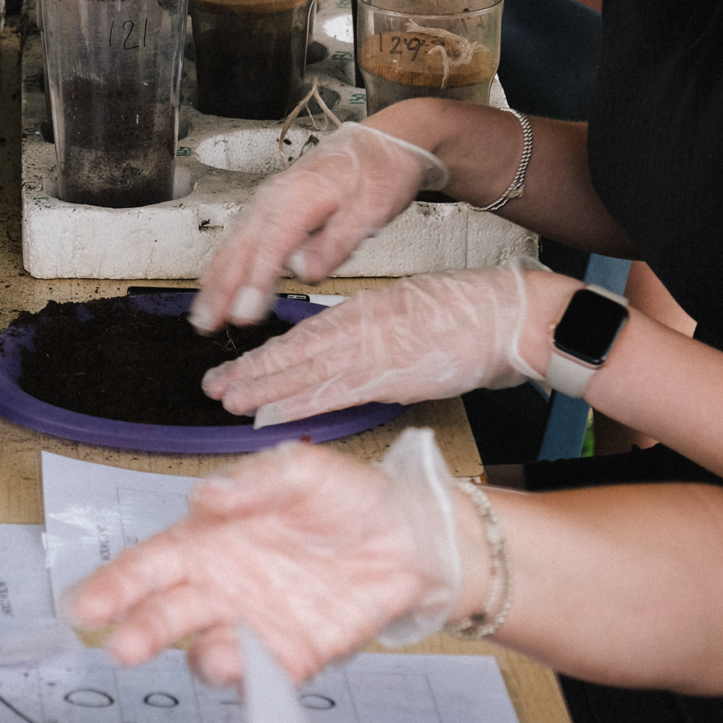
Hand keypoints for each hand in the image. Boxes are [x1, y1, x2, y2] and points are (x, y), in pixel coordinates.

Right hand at [62, 429, 475, 682]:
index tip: (84, 608)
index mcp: (208, 541)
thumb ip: (254, 483)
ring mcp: (257, 626)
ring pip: (214, 652)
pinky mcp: (298, 655)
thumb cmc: (344, 496)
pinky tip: (256, 682)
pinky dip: (259, 686)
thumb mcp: (302, 470)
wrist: (411, 534)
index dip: (114, 587)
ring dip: (207, 659)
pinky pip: (270, 678)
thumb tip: (205, 497)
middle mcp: (221, 589)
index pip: (148, 566)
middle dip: (144, 632)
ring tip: (215, 658)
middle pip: (168, 616)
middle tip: (125, 648)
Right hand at [191, 125, 445, 331]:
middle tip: (206, 323)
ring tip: (202, 314)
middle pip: (243, 249)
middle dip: (222, 288)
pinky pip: (240, 237)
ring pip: (235, 244)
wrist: (382, 142)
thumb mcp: (373, 208)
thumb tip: (307, 271)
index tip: (242, 316)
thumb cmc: (380, 172)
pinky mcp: (271, 206)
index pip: (270, 248)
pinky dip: (224, 263)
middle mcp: (276, 197)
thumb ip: (338, 241)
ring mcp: (269, 200)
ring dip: (216, 280)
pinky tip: (214, 282)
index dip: (254, 284)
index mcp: (301, 197)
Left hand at [203, 261, 557, 425]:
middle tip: (213, 385)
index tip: (241, 366)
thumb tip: (360, 355)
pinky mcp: (389, 375)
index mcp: (368, 310)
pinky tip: (268, 412)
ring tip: (226, 398)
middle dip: (252, 371)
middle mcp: (361, 326)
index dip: (271, 354)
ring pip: (303, 370)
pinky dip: (296, 403)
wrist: (509, 315)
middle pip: (295, 352)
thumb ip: (383, 333)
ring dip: (262, 387)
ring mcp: (372, 350)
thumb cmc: (474, 314)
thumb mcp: (415, 313)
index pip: (307, 335)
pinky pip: (331, 392)